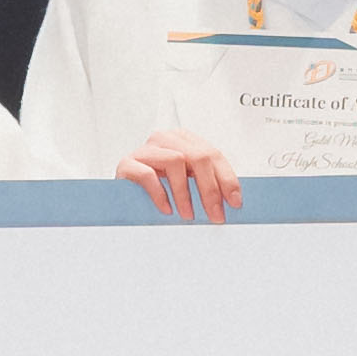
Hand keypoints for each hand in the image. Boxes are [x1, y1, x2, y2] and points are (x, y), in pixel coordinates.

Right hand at [116, 125, 245, 221]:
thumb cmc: (158, 189)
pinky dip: (160, 194)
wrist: (121, 195)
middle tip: (215, 215)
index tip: (234, 202)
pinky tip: (166, 210)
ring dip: (185, 192)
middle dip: (210, 189)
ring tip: (188, 215)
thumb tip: (233, 203)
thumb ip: (206, 183)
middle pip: (198, 157)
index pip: (213, 155)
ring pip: (175, 161)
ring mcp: (145, 150)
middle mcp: (165, 139)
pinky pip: (147, 174)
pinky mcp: (127, 163)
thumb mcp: (186, 182)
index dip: (227, 179)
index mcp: (184, 139)